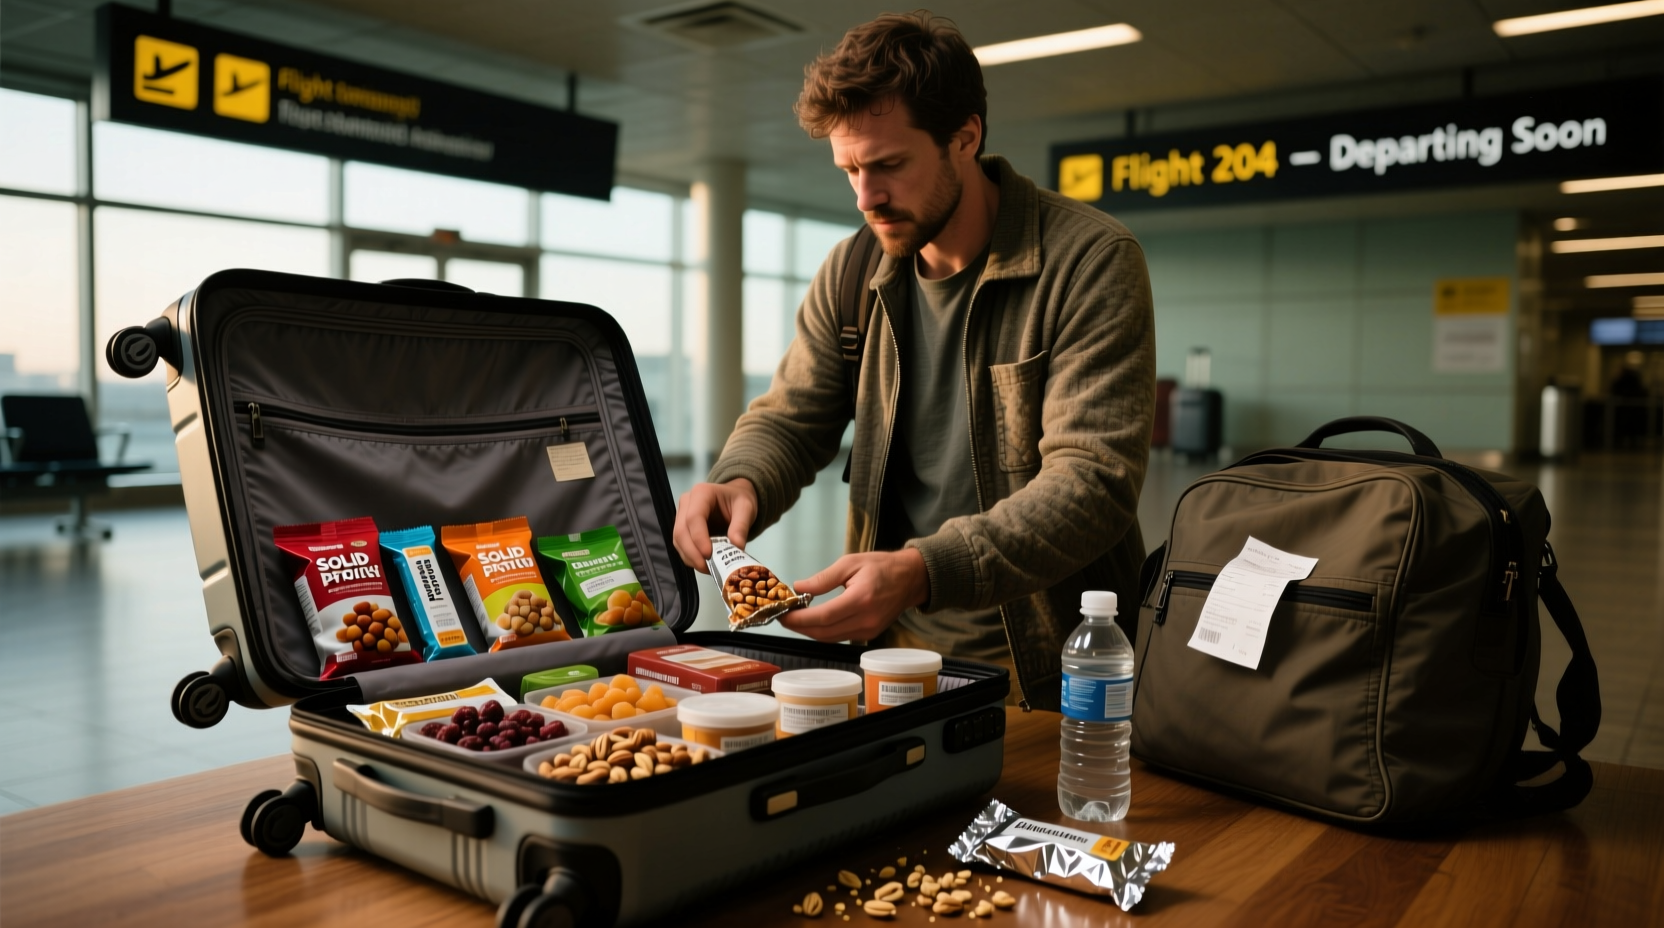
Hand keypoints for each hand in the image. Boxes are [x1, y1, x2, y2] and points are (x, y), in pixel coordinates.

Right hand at [673, 479, 757, 571]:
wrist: (734, 498)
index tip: (709, 555)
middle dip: (692, 553)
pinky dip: (691, 557)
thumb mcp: (746, 509)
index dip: (698, 538)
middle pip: (681, 531)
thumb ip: (741, 526)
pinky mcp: (682, 528)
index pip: (694, 517)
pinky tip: (704, 564)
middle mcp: (686, 503)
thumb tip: (736, 546)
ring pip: (678, 540)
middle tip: (708, 568)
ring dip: (690, 557)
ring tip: (708, 569)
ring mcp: (681, 515)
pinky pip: (681, 545)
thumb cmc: (739, 501)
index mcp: (701, 493)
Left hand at [782, 548, 929, 642]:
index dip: (799, 619)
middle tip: (782, 617)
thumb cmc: (882, 567)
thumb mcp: (850, 563)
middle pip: (824, 632)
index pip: (823, 617)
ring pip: (830, 638)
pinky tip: (813, 621)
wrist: (911, 579)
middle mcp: (865, 620)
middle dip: (799, 627)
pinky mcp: (868, 635)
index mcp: (861, 599)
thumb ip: (823, 578)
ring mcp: (868, 631)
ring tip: (794, 618)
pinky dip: (823, 632)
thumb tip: (799, 587)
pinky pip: (839, 637)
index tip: (783, 614)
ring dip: (809, 631)